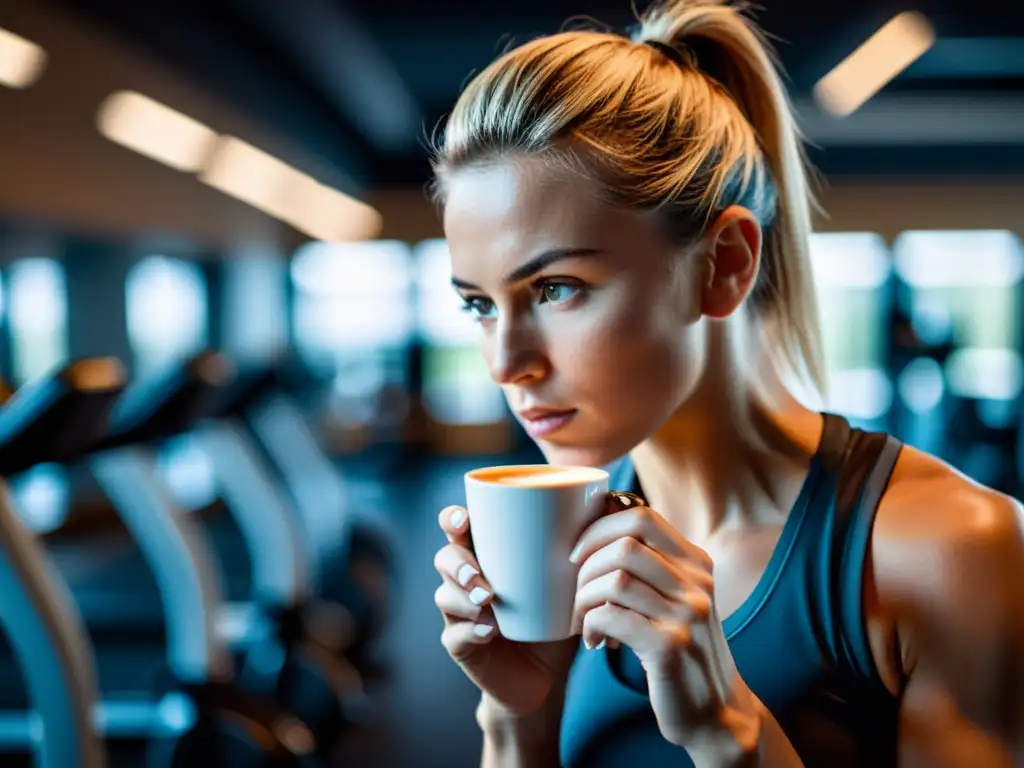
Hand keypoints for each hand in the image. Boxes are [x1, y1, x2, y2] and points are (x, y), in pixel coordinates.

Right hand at [433, 505, 579, 717]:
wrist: (546, 677)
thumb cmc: (556, 617)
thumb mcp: (570, 580)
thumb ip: (582, 544)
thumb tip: (610, 501)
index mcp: (487, 555)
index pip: (457, 527)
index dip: (454, 519)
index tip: (466, 520)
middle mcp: (466, 579)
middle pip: (444, 557)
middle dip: (457, 561)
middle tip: (480, 575)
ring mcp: (460, 613)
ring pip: (443, 595)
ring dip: (463, 595)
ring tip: (488, 599)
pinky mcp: (461, 645)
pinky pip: (455, 634)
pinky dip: (470, 630)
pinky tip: (489, 630)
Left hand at [569, 501, 759, 760]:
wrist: (715, 712)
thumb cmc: (681, 649)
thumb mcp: (676, 598)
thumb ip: (650, 564)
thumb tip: (599, 513)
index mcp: (696, 563)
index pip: (642, 517)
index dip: (600, 527)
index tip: (578, 552)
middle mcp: (697, 583)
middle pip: (625, 544)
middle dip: (587, 564)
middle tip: (578, 591)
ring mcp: (687, 614)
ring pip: (615, 580)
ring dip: (585, 599)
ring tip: (584, 619)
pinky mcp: (671, 646)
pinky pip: (611, 617)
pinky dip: (590, 626)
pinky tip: (594, 642)